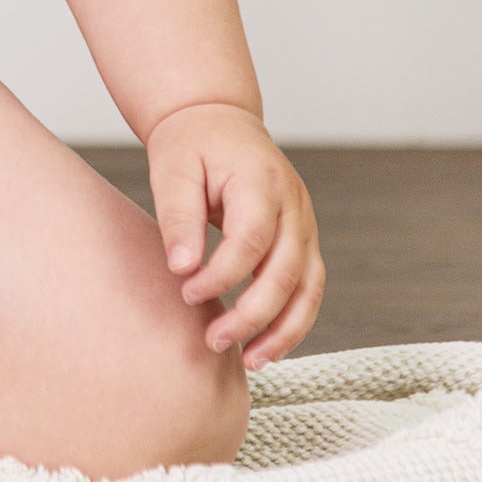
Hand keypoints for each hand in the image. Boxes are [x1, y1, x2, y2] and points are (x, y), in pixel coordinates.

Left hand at [145, 100, 324, 370]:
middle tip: (213, 340)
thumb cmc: (191, 144)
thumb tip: (182, 269)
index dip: (222, 275)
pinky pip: (308, 287)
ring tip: (250, 361)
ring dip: (283, 330)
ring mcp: (305, 222)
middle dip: (252, 314)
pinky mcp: (303, 240)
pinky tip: (265, 348)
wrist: (218, 120)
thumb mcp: (173, 168)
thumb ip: (179, 216)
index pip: (250, 240)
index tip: (186, 293)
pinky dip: (293, 321)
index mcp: (261, 180)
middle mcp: (293, 204)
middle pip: (286, 271)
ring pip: (308, 287)